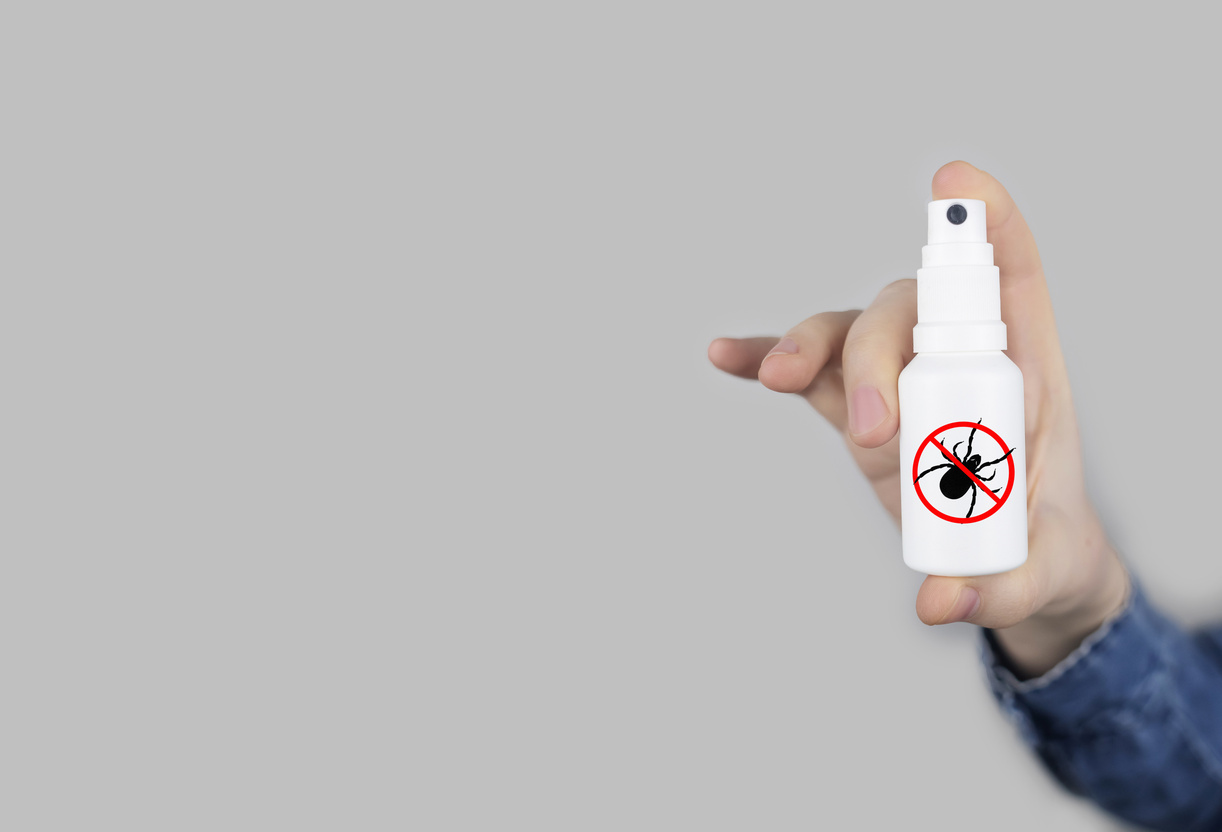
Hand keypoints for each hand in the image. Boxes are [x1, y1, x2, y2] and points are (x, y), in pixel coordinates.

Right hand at [708, 161, 1128, 676]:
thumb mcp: (1048, 574)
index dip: (988, 222)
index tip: (955, 186)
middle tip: (874, 432)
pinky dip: (767, 360)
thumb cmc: (1042, 548)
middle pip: (908, 310)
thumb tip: (942, 600)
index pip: (1013, 274)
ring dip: (813, 346)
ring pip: (849, 332)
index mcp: (1024, 367)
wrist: (1004, 561)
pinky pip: (807, 376)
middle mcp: (954, 357)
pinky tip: (726, 356)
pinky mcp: (856, 410)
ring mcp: (898, 381)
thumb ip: (1008, 587)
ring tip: (784, 378)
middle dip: (877, 350)